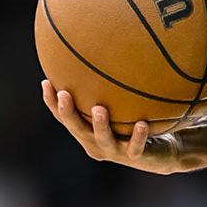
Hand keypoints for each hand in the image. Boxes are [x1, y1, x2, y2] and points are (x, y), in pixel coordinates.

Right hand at [41, 81, 180, 172]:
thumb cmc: (135, 122)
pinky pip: (135, 147)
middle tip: (64, 94)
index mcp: (86, 130)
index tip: (46, 82)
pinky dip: (138, 136)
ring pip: (103, 139)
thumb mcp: (120, 104)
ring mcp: (114, 151)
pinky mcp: (134, 157)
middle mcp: (95, 142)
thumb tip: (99, 48)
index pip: (64, 117)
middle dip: (68, 112)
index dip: (52, 102)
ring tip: (99, 109)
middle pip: (76, 128)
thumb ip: (106, 86)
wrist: (160, 152)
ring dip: (100, 125)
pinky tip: (142, 124)